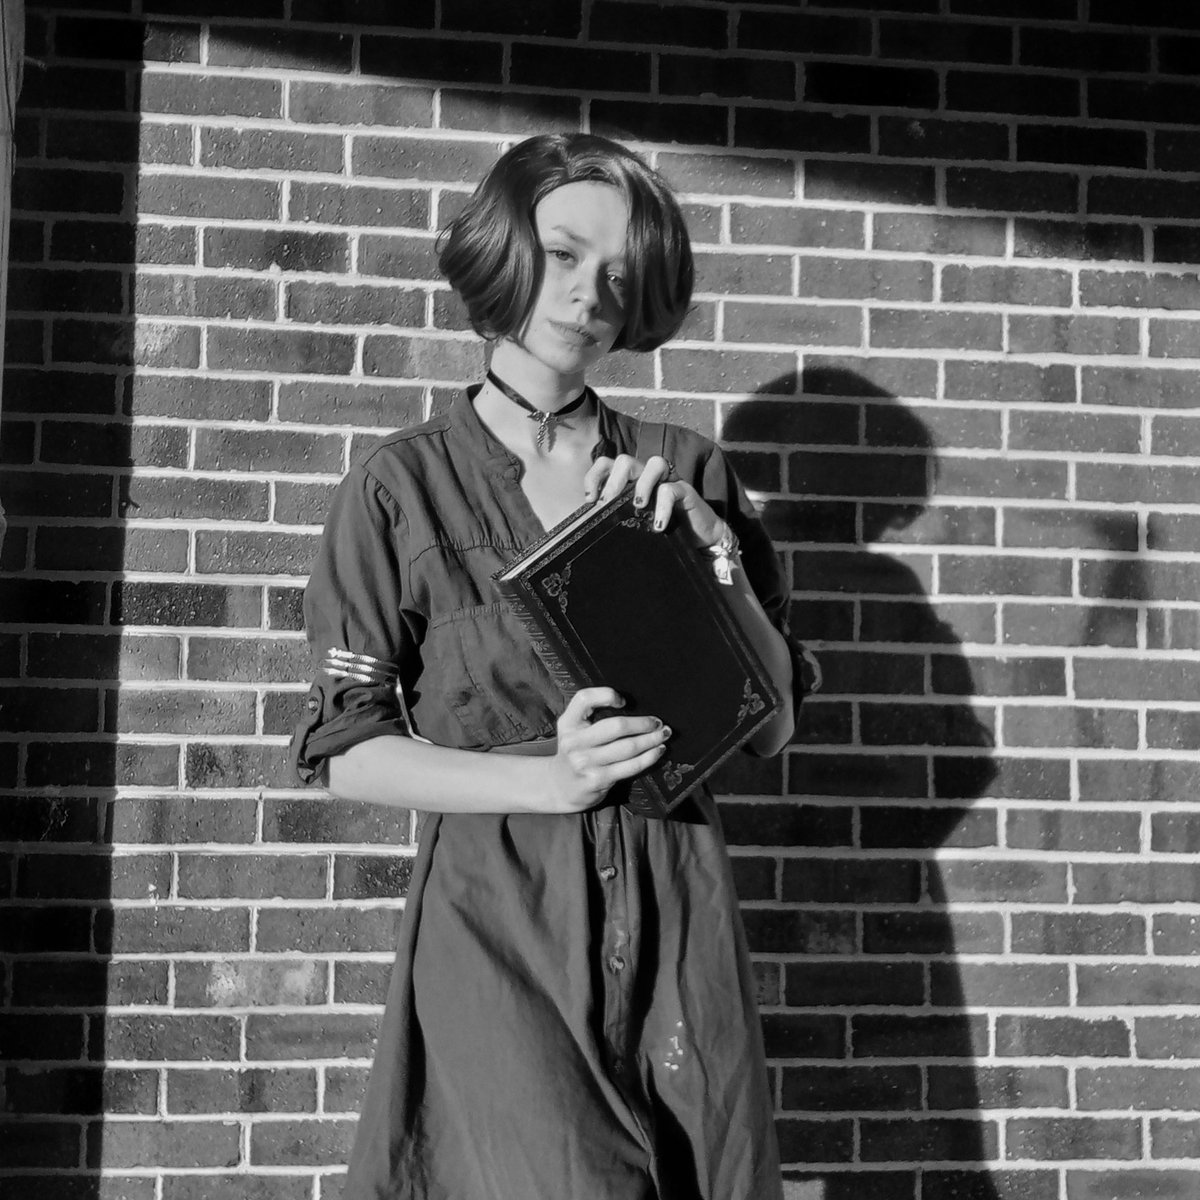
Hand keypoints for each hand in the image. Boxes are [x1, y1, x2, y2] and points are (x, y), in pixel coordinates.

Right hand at [539, 687, 670, 812]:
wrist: (562, 787)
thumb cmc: (576, 751)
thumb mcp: (573, 727)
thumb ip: (590, 711)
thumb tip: (628, 702)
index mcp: (568, 723)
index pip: (584, 698)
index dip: (606, 695)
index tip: (624, 701)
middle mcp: (574, 742)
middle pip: (616, 726)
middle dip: (642, 724)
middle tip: (658, 723)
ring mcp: (585, 762)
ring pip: (628, 747)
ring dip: (651, 740)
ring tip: (664, 735)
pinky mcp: (598, 780)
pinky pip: (631, 766)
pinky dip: (649, 757)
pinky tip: (658, 751)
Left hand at [582, 453, 726, 549]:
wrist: (699, 540)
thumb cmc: (662, 530)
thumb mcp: (633, 524)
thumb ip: (614, 520)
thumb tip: (586, 531)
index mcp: (631, 482)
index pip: (607, 465)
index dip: (594, 476)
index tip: (589, 500)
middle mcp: (647, 477)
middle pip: (626, 460)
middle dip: (614, 479)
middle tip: (608, 503)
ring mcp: (668, 481)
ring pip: (654, 462)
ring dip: (642, 483)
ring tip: (638, 506)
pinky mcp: (686, 491)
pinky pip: (673, 489)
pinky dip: (664, 506)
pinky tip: (658, 526)